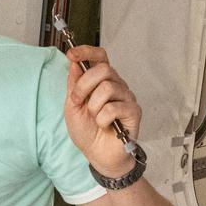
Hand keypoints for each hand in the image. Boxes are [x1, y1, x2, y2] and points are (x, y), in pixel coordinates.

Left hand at [63, 46, 141, 178]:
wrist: (97, 155)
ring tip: (94, 118)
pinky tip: (104, 125)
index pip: (99, 57)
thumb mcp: (72, 106)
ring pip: (108, 88)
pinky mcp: (133, 111)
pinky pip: (114, 107)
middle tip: (78, 102)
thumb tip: (74, 62)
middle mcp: (116, 85)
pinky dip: (102, 119)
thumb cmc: (87, 131)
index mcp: (101, 81)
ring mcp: (126, 97)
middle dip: (84, 86)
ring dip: (93, 106)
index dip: (87, 51)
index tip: (72, 53)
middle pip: (103, 69)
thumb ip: (74, 84)